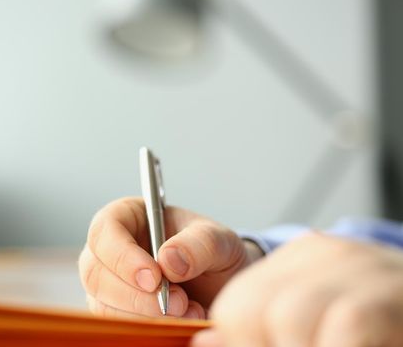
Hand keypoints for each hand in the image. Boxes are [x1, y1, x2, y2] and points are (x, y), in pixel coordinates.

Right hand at [78, 197, 262, 318]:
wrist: (221, 285)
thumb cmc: (212, 252)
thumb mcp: (218, 239)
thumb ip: (199, 244)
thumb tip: (168, 259)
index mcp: (126, 217)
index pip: (103, 231)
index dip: (122, 257)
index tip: (154, 278)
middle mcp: (108, 250)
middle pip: (95, 273)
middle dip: (135, 295)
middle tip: (178, 302)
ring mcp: (107, 282)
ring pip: (102, 304)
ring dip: (144, 316)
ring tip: (188, 310)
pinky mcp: (113, 310)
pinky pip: (116, 325)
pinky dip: (147, 329)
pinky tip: (180, 322)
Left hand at [193, 232, 402, 346]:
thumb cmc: (382, 327)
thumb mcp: (318, 328)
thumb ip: (264, 331)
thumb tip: (207, 343)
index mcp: (295, 263)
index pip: (235, 305)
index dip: (237, 343)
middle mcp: (319, 255)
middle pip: (248, 307)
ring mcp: (357, 265)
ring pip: (288, 316)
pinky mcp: (388, 289)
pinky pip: (343, 325)